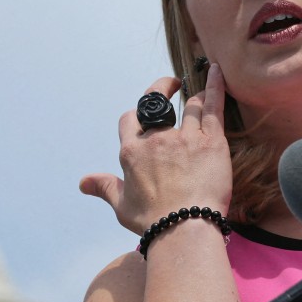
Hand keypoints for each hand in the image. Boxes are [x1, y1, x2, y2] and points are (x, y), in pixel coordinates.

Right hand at [80, 63, 232, 234]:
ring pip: (189, 106)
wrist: (183, 229)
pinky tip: (217, 72)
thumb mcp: (122, 204)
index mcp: (132, 152)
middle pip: (157, 104)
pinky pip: (212, 107)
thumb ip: (105, 187)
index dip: (136, 116)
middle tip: (171, 83)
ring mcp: (184, 137)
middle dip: (162, 89)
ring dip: (193, 95)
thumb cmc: (152, 221)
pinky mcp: (210, 141)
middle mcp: (155, 139)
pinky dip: (214, 87)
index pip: (129, 120)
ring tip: (197, 90)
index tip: (142, 116)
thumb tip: (84, 182)